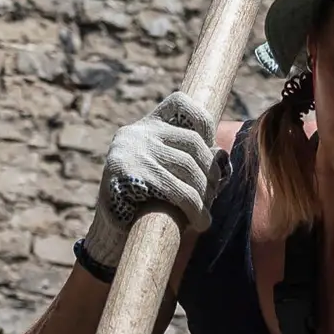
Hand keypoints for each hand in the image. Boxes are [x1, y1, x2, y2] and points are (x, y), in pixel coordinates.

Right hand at [82, 91, 218, 269]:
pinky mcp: (128, 174)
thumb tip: (222, 155)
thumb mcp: (169, 173)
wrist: (112, 231)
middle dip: (210, 173)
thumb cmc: (146, 202)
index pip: (180, 102)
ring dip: (204, 194)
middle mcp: (136, 132)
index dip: (204, 121)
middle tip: (213, 196)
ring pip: (187, 166)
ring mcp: (130, 151)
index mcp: (147, 126)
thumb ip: (192, 160)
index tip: (211, 148)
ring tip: (205, 215)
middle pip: (193, 142)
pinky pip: (174, 189)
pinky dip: (194, 208)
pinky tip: (200, 222)